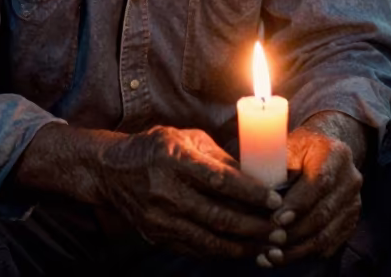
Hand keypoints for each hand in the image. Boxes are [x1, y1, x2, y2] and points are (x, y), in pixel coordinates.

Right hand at [96, 126, 280, 258]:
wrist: (110, 171)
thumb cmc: (154, 148)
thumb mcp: (185, 139)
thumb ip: (219, 158)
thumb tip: (255, 176)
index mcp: (174, 159)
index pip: (220, 181)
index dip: (250, 193)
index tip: (275, 200)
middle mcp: (166, 191)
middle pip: (218, 216)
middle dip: (254, 226)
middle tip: (280, 230)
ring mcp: (160, 218)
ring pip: (209, 239)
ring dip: (243, 245)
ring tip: (267, 246)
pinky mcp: (157, 235)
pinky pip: (196, 248)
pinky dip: (222, 251)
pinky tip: (241, 249)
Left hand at [262, 118, 365, 265]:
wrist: (326, 150)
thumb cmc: (298, 148)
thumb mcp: (286, 147)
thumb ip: (274, 168)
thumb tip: (257, 197)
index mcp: (335, 155)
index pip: (319, 183)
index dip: (297, 204)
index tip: (275, 219)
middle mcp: (350, 180)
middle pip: (322, 214)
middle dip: (293, 232)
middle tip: (268, 240)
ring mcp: (353, 203)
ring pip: (326, 235)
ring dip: (296, 249)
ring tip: (271, 255)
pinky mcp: (350, 221)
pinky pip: (328, 244)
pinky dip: (304, 254)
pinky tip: (282, 257)